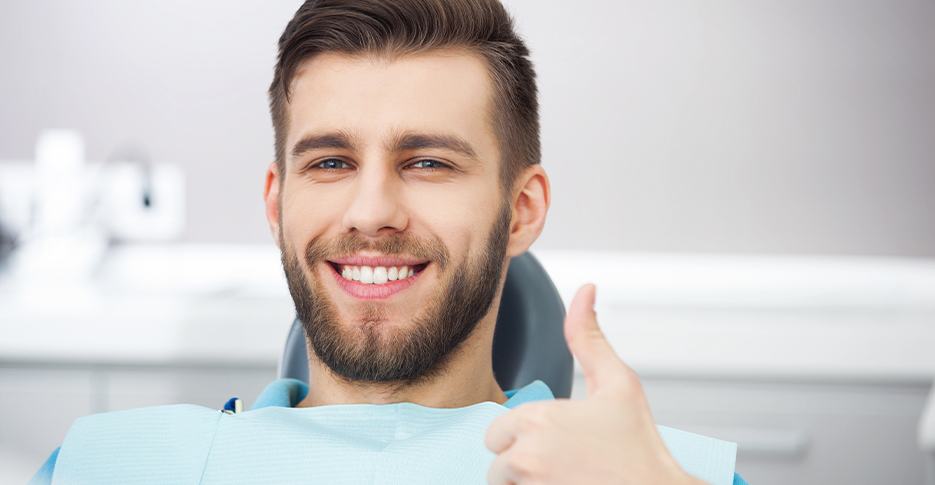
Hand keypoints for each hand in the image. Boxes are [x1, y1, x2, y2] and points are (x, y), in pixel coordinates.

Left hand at [485, 283, 702, 484]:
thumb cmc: (640, 448)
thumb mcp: (619, 383)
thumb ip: (589, 338)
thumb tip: (585, 290)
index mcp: (537, 420)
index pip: (498, 431)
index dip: (524, 436)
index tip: (558, 441)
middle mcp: (526, 456)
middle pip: (497, 462)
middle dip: (521, 462)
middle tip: (563, 463)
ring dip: (526, 484)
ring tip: (565, 478)